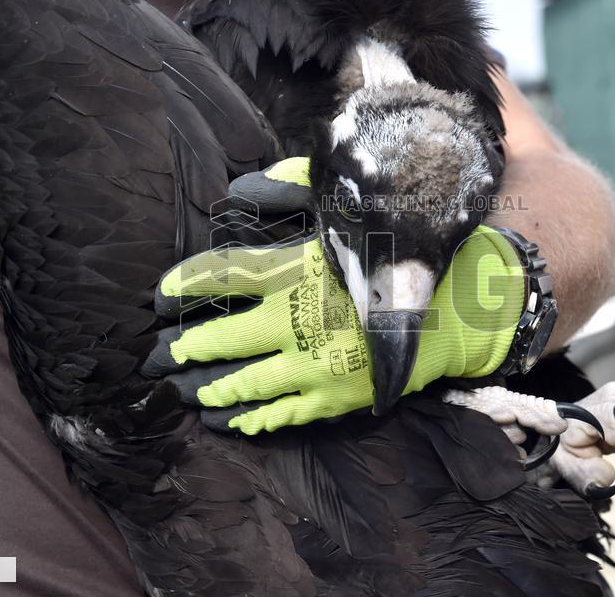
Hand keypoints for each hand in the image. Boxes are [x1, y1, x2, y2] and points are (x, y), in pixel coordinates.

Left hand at [143, 225, 526, 434]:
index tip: (160, 294)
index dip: (185, 283)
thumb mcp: (345, 219)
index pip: (221, 275)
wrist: (454, 307)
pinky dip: (254, 420)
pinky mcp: (333, 397)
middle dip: (186, 349)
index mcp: (294, 273)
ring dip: (211, 391)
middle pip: (221, 338)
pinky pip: (282, 415)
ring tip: (189, 395)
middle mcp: (294, 321)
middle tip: (161, 358)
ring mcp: (312, 366)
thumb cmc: (396, 257)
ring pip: (245, 384)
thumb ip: (294, 200)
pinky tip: (234, 423)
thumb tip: (246, 191)